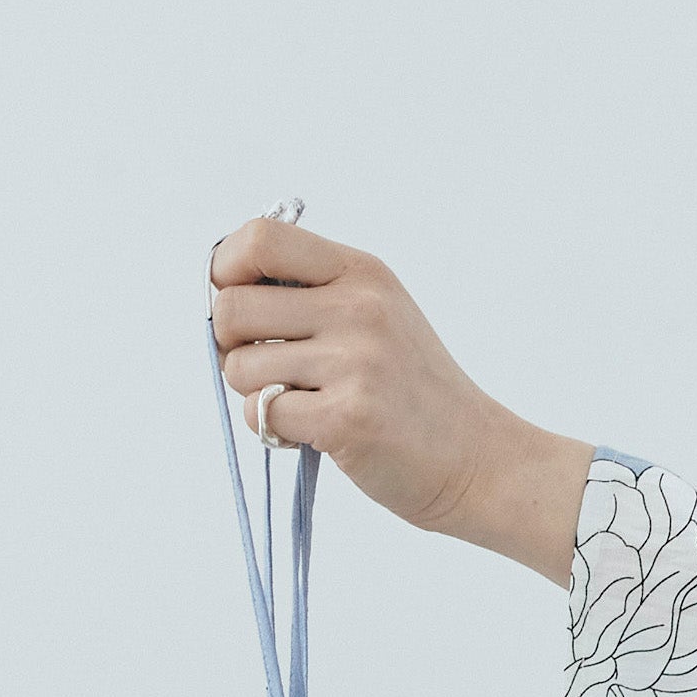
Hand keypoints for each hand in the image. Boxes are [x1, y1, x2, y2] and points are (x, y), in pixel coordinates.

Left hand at [208, 211, 592, 583]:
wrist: (477, 458)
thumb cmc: (412, 391)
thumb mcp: (377, 315)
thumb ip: (311, 295)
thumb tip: (219, 293)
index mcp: (363, 273)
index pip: (261, 238)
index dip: (226, 269)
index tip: (240, 302)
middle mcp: (360, 308)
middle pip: (232, 306)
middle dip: (230, 344)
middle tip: (267, 366)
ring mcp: (356, 362)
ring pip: (238, 366)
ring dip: (254, 392)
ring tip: (303, 402)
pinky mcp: (347, 417)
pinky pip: (262, 413)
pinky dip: (275, 429)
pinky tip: (314, 431)